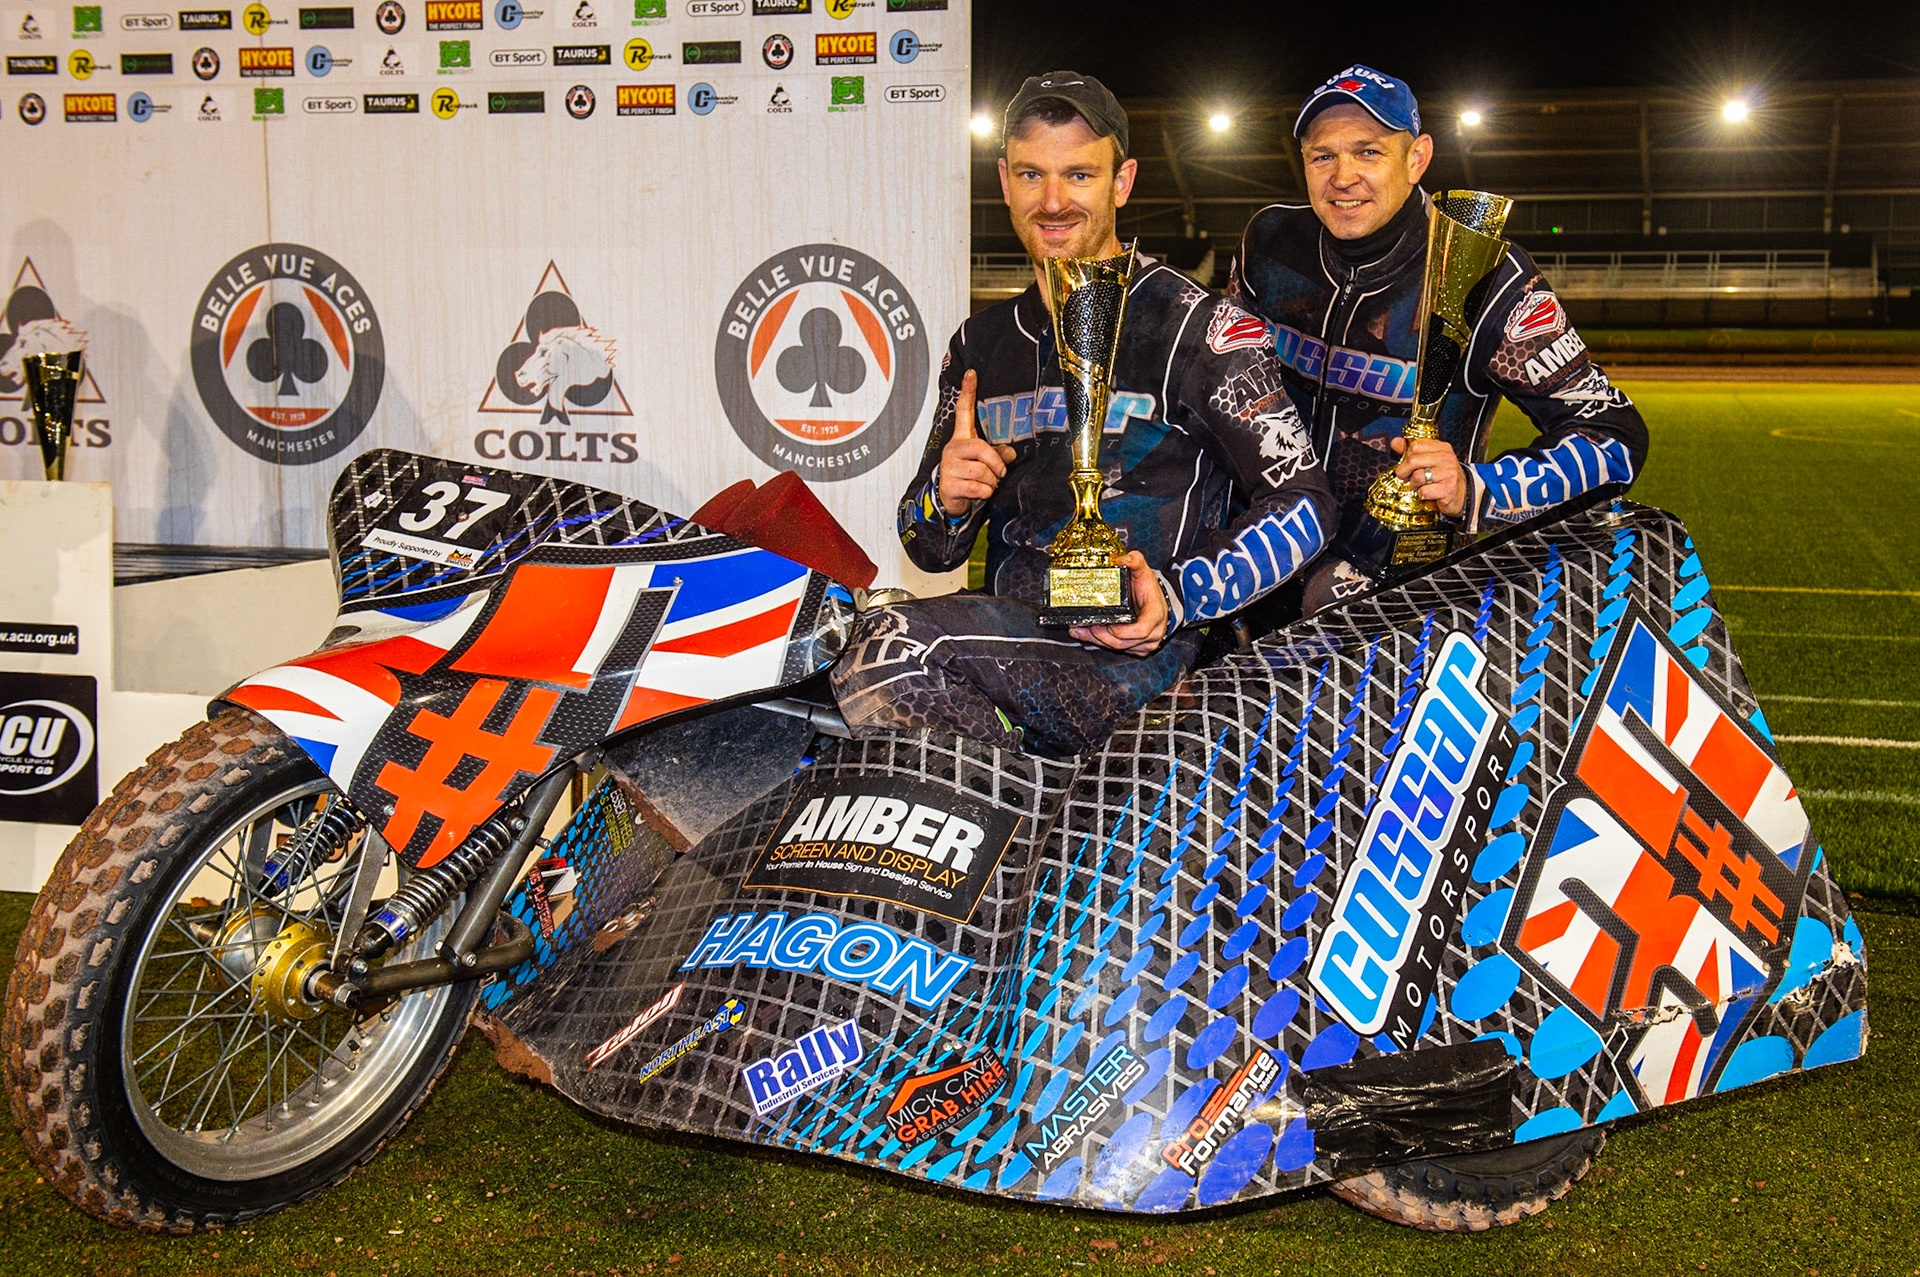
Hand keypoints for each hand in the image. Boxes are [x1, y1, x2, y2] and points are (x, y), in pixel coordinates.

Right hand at [936, 370, 1016, 516]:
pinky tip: (980, 492)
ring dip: (991, 481)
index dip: (968, 392)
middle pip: (981, 448)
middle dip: (996, 464)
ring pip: (981, 471)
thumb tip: (1011, 453)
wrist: (950, 499)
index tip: (972, 373)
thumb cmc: (968, 476)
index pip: (964, 411)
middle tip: (999, 472)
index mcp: (962, 439)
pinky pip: (977, 487)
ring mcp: (949, 467)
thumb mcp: (985, 463)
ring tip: (987, 484)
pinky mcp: (949, 485)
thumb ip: (999, 454)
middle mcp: (953, 449)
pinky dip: (985, 492)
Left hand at [1071, 551, 1169, 655]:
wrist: (1156, 601)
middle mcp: (1153, 633)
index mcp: (1155, 615)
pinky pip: (1118, 650)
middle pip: (1124, 642)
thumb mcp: (1144, 571)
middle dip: (1101, 635)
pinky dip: (1100, 642)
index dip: (1122, 631)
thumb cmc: (1149, 589)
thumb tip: (1120, 559)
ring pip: (1118, 648)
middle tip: (1085, 625)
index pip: (1140, 630)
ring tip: (1080, 629)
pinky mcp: (1137, 649)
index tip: (1108, 625)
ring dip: (1097, 640)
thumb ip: (1135, 561)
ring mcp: (1145, 644)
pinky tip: (1086, 633)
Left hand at [1392, 436, 1467, 517]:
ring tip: (1420, 486)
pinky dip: (1422, 495)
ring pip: (1417, 476)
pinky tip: (1428, 494)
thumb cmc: (1443, 477)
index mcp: (1442, 448)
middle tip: (1406, 477)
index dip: (1406, 457)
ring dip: (1414, 485)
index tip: (1406, 465)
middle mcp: (1447, 458)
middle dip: (1404, 471)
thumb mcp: (1430, 460)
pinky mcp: (1449, 489)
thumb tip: (1396, 442)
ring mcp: (1449, 473)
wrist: (1462, 494)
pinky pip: (1424, 491)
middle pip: (1413, 460)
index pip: (1416, 445)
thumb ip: (1412, 451)